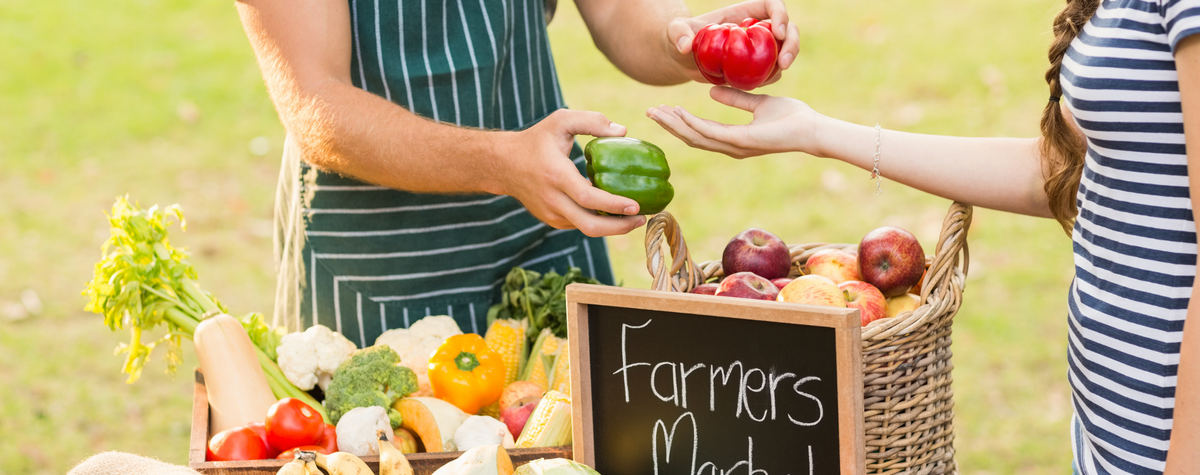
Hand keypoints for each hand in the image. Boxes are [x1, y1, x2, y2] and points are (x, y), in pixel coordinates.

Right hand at [497, 109, 646, 236]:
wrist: (504, 165)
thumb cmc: (536, 140)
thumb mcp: (561, 120)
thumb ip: (592, 121)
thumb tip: (623, 132)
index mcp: (556, 175)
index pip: (588, 197)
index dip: (614, 205)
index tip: (636, 205)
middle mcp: (553, 199)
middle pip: (590, 225)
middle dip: (619, 227)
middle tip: (641, 218)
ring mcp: (551, 214)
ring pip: (586, 228)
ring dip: (612, 227)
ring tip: (634, 217)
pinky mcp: (552, 220)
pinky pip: (579, 225)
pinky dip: (598, 221)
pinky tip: (614, 213)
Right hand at [646, 86, 819, 158]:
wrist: (811, 129)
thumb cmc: (791, 117)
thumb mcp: (759, 103)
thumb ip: (736, 99)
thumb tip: (711, 92)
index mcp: (733, 140)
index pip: (698, 132)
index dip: (678, 122)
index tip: (662, 109)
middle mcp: (730, 148)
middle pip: (691, 138)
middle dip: (669, 125)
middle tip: (649, 111)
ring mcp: (734, 147)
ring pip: (696, 137)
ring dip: (674, 124)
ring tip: (657, 111)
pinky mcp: (741, 142)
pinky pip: (710, 132)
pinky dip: (692, 122)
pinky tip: (679, 112)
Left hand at [665, 0, 800, 84]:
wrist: (682, 58)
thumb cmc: (680, 37)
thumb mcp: (675, 32)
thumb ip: (679, 34)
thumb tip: (686, 46)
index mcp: (745, 12)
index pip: (772, 5)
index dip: (780, 14)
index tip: (776, 32)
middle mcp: (757, 28)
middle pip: (787, 28)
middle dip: (792, 43)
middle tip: (784, 63)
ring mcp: (759, 48)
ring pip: (785, 50)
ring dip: (786, 61)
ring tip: (774, 75)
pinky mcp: (756, 66)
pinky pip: (772, 71)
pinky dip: (771, 77)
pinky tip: (759, 84)